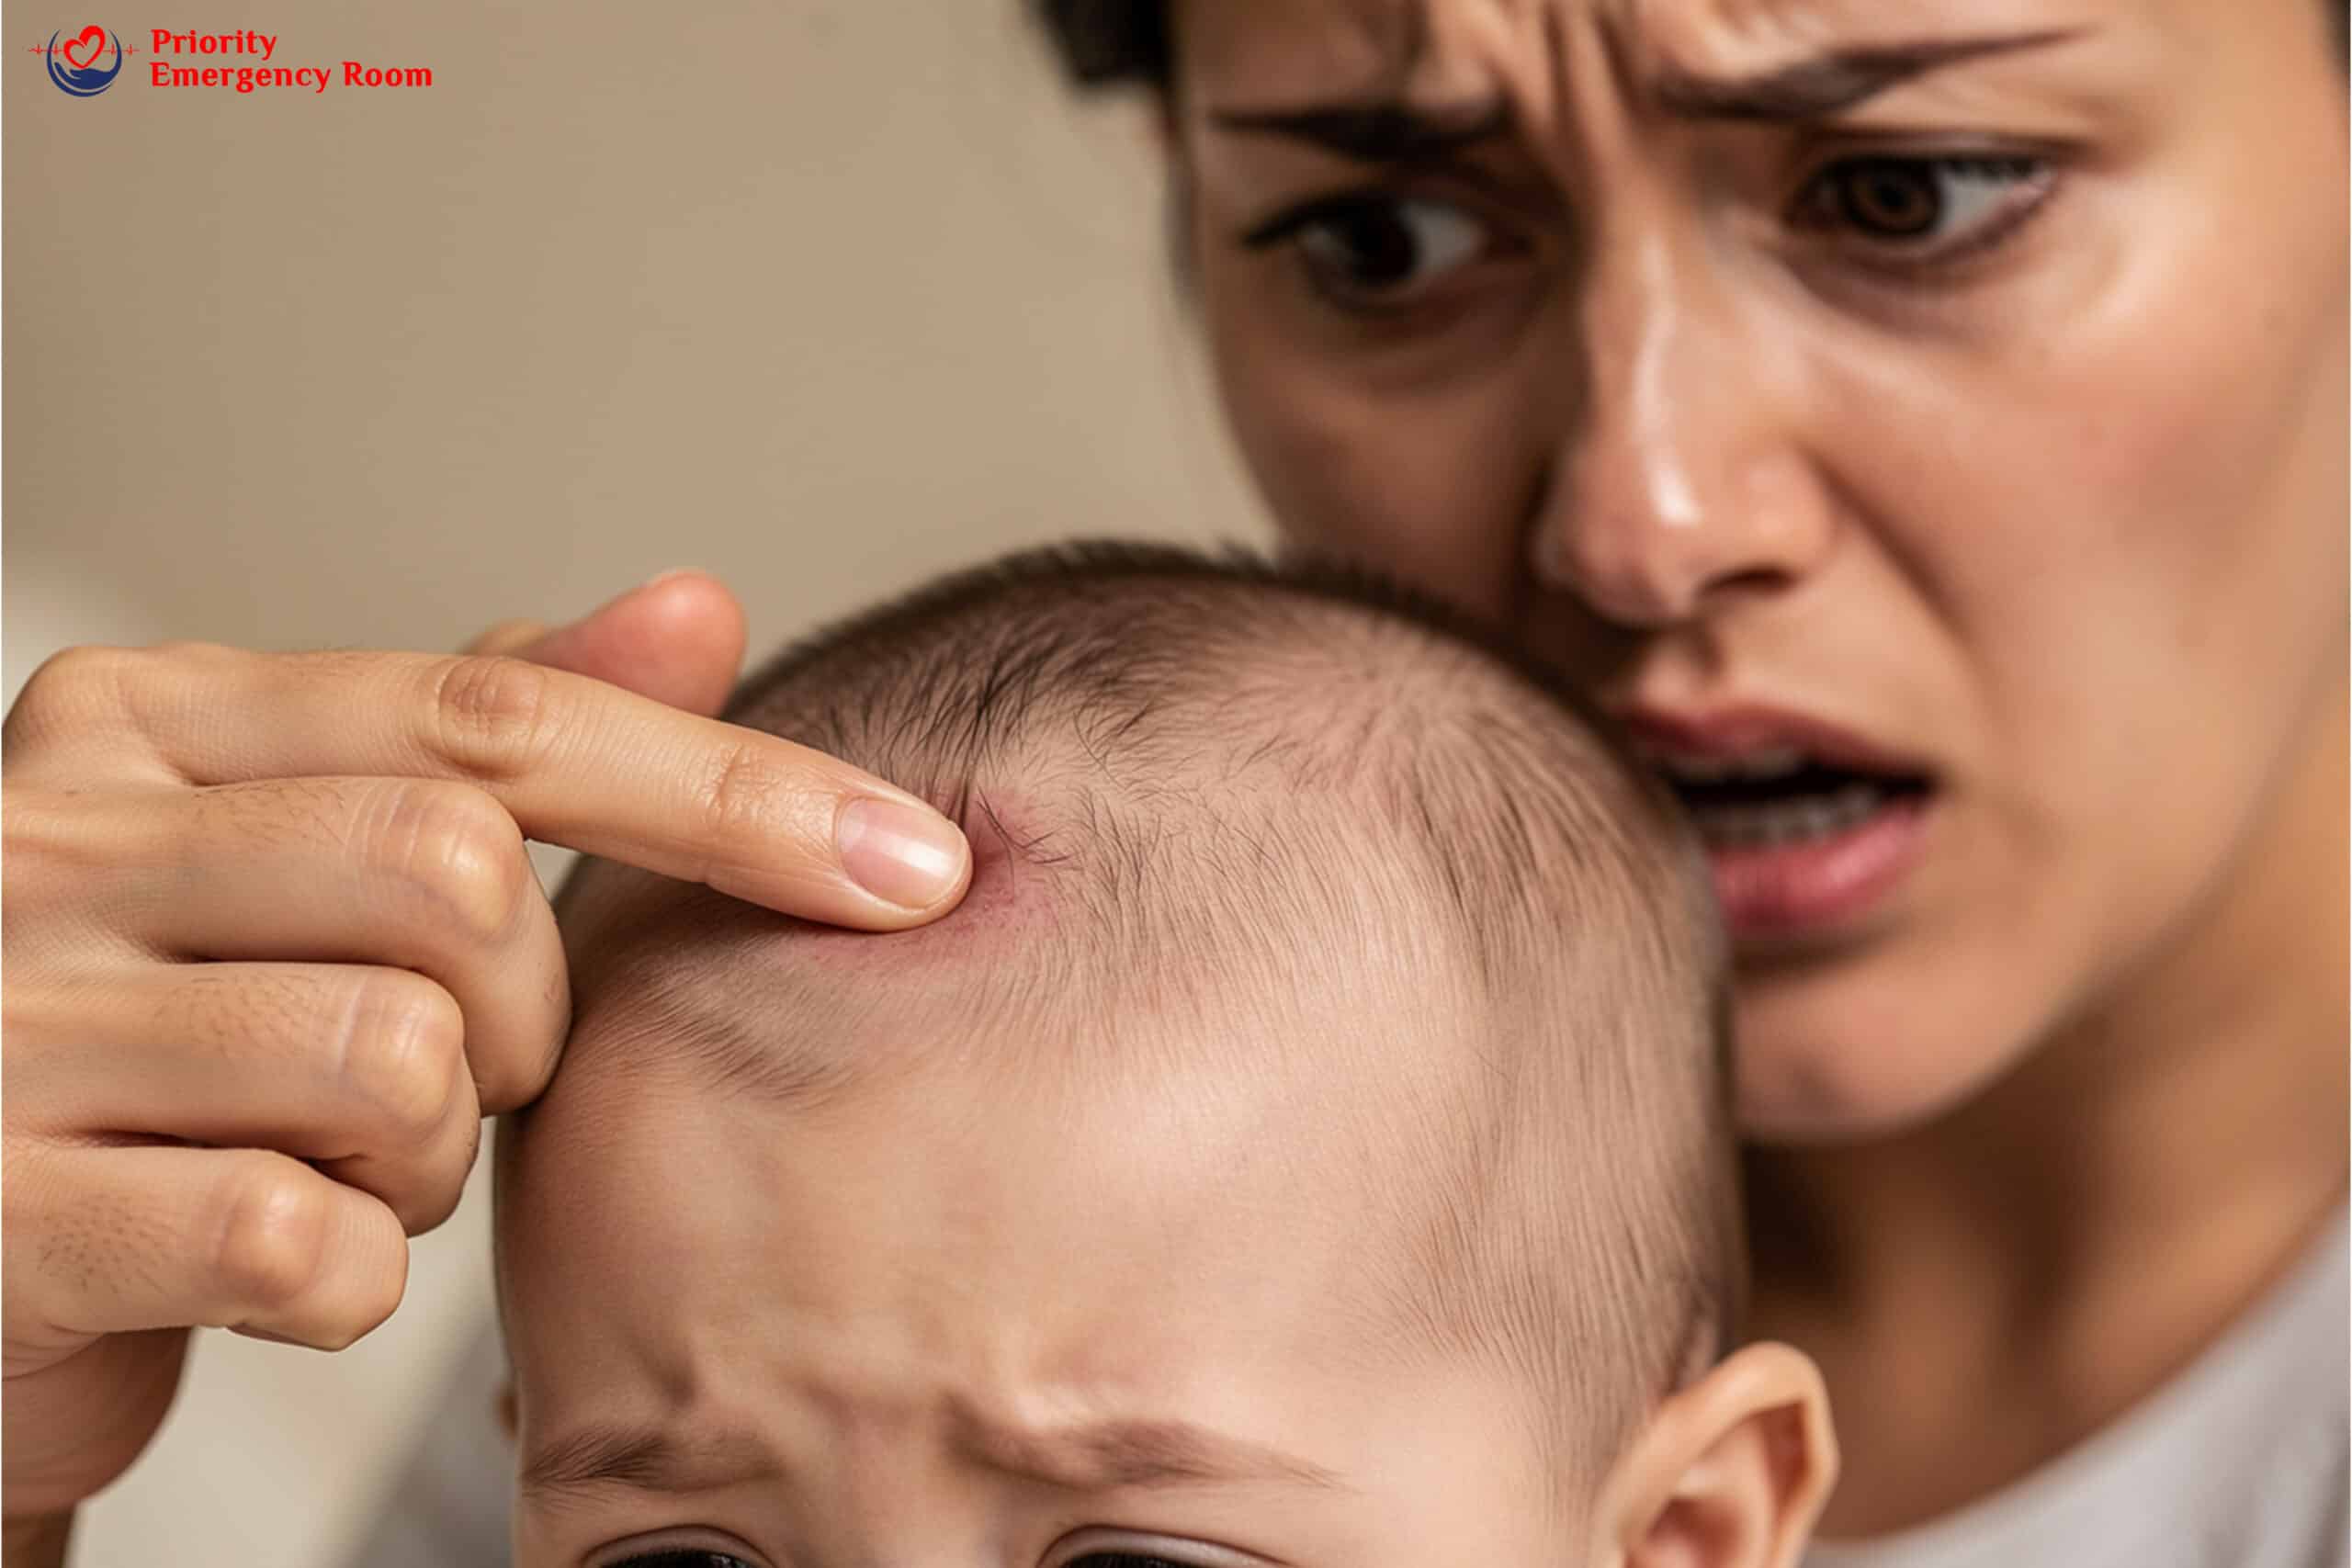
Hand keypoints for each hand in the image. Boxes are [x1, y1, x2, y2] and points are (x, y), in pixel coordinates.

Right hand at [0, 571, 971, 1534]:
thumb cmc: (168, 1042)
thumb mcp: (302, 853)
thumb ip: (489, 733)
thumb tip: (699, 605)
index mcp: (148, 721)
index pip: (501, 718)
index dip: (732, 793)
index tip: (917, 865)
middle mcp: (56, 836)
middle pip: (460, 879)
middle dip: (524, 1012)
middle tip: (447, 1069)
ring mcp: (7, 1023)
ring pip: (397, 1060)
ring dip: (430, 1153)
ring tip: (340, 1160)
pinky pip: (298, 1239)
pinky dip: (345, 1277)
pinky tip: (273, 1263)